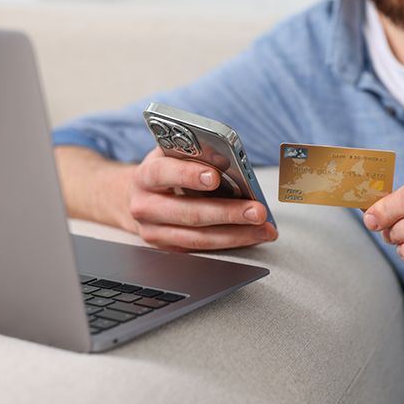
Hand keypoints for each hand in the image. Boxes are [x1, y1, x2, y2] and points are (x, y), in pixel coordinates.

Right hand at [129, 147, 277, 251]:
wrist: (139, 198)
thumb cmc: (164, 171)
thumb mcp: (173, 154)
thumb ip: (194, 154)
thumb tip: (226, 159)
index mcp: (145, 176)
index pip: (163, 174)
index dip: (188, 175)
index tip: (214, 177)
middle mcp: (146, 207)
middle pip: (189, 213)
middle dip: (228, 213)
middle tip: (257, 211)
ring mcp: (155, 233)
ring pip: (199, 238)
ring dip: (237, 235)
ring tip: (264, 228)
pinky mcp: (169, 249)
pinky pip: (204, 249)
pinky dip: (232, 243)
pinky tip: (252, 236)